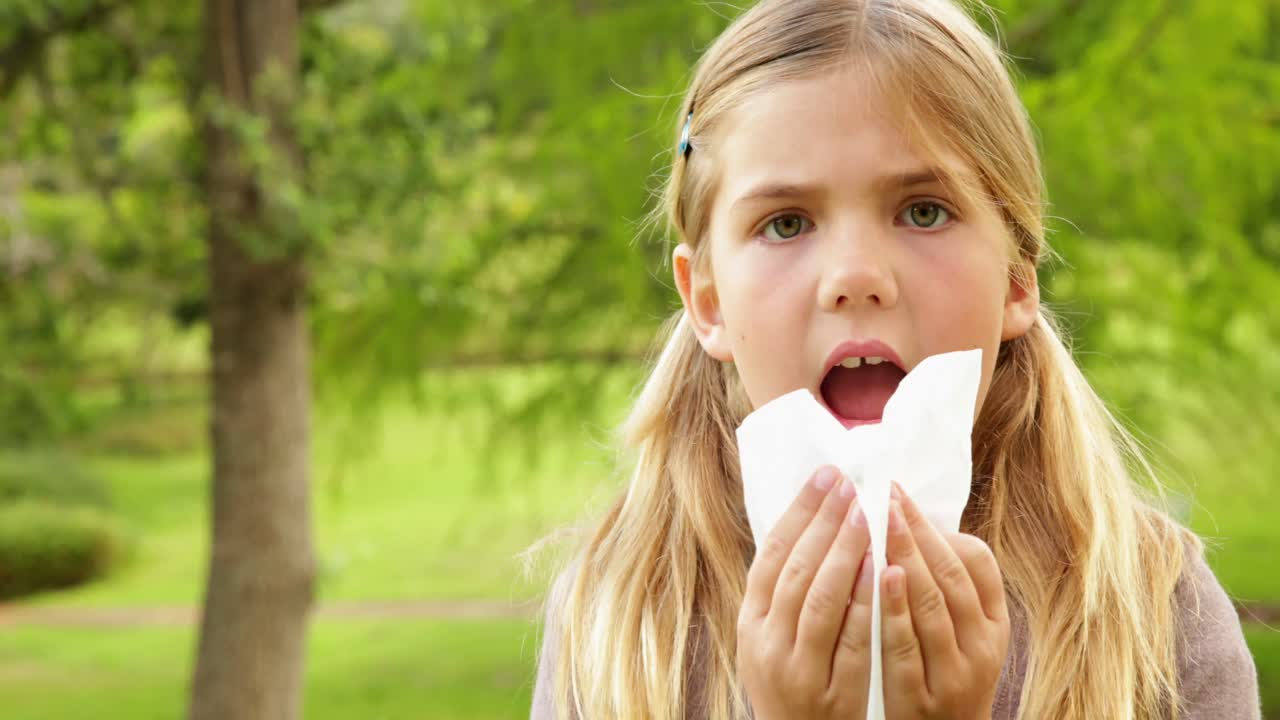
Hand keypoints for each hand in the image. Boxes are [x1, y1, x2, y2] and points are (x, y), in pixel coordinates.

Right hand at [738, 465, 874, 719]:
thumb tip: (810, 523)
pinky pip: (849, 640)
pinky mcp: (831, 693)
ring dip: (844, 553)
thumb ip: (785, 592)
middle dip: (825, 522)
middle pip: (796, 570)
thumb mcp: (771, 638)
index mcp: (749, 622)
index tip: (826, 476)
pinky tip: (881, 570)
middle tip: (852, 485)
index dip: (799, 512)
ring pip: (820, 600)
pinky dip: (863, 602)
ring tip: (868, 516)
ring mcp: (797, 669)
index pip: (772, 554)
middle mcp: (766, 643)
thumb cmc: (791, 682)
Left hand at [880, 484, 1009, 719]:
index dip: (939, 527)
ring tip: (882, 519)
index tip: (902, 495)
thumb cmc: (942, 677)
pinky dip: (895, 609)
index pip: (978, 564)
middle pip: (951, 576)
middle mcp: (981, 647)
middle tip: (885, 494)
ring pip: (933, 605)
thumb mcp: (961, 636)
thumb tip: (915, 524)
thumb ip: (945, 588)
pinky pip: (907, 645)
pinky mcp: (922, 698)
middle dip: (917, 530)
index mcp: (993, 625)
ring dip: (907, 557)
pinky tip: (880, 576)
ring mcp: (954, 674)